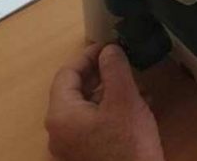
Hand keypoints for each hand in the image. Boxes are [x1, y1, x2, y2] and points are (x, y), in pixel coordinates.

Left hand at [45, 44, 164, 160]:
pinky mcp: (87, 154)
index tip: (109, 46)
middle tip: (123, 62)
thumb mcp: (124, 100)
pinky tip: (137, 107)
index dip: (88, 56)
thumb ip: (114, 69)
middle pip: (75, 91)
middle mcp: (59, 131)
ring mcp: (71, 146)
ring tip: (136, 85)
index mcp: (61, 114)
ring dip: (109, 92)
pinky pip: (94, 124)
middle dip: (101, 74)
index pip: (67, 74)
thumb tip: (109, 50)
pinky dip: (111, 110)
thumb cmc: (127, 144)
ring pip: (87, 107)